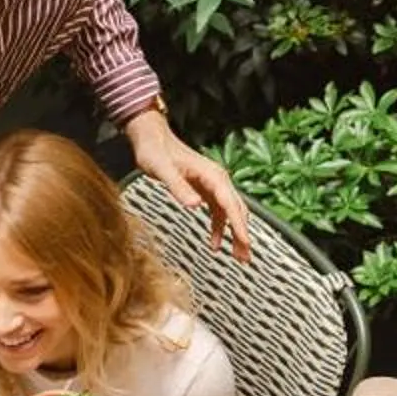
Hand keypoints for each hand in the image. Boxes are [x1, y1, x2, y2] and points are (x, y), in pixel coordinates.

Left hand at [125, 112, 250, 261]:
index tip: (245, 242)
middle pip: (237, 210)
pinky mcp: (205, 188)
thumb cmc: (155, 151)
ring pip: (231, 212)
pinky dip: (220, 227)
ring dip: (234, 233)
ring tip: (237, 256)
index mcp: (212, 175)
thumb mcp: (162, 170)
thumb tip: (195, 205)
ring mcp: (213, 184)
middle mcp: (218, 179)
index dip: (238, 225)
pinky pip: (219, 211)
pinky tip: (216, 242)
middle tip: (244, 258)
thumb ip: (178, 187)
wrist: (151, 137)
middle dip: (242, 234)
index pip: (231, 204)